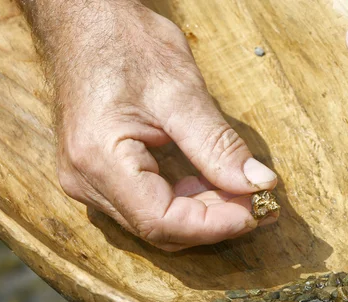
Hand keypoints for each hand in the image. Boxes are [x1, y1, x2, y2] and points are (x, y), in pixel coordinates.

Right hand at [22, 0, 277, 250]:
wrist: (86, 25)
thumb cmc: (125, 44)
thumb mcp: (181, 91)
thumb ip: (219, 144)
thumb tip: (259, 183)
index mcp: (100, 159)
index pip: (162, 221)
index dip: (215, 225)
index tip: (258, 210)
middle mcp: (86, 181)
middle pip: (160, 229)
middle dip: (215, 221)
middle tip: (261, 202)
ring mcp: (89, 182)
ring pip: (156, 223)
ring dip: (203, 213)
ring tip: (244, 191)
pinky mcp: (99, 177)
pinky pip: (147, 206)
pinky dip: (185, 201)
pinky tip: (213, 183)